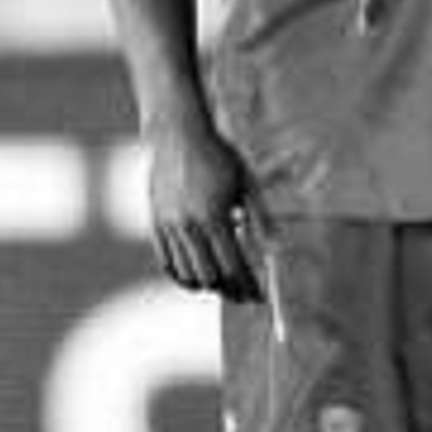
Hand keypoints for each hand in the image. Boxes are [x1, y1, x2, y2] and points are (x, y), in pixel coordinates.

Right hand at [145, 115, 264, 301]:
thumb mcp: (246, 184)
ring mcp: (168, 226)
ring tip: (223, 285)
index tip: (259, 296)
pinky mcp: (155, 224)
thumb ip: (260, 218)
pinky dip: (183, 276)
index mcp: (214, 217)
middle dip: (230, 290)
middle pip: (210, 277)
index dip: (247, 285)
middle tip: (244, 294)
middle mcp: (189, 225)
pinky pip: (167, 263)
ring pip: (187, 274)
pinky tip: (198, 277)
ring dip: (207, 285)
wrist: (178, 134)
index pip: (233, 266)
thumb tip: (276, 249)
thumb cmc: (219, 157)